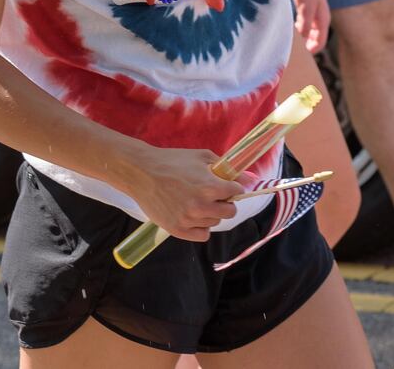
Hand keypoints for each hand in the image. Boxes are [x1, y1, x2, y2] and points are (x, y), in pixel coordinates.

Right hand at [119, 144, 243, 241]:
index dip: (231, 186)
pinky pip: (202, 235)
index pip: (236, 192)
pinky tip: (193, 215)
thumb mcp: (201, 156)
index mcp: (210, 186)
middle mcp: (202, 205)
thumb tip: (252, 178)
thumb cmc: (172, 161)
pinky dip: (201, 227)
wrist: (141, 172)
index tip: (224, 184)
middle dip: (225, 202)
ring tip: (196, 201)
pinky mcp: (178, 230)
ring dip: (211, 213)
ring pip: (215, 222)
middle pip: (230, 212)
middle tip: (212, 195)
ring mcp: (189, 219)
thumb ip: (227, 167)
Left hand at [285, 0, 330, 53]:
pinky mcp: (299, 7)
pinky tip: (280, 28)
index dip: (309, 52)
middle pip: (312, 40)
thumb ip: (305, 24)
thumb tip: (303, 41)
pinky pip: (297, 24)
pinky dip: (291, 29)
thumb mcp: (305, 6)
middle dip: (302, 47)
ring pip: (304, 32)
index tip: (295, 56)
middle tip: (287, 52)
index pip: (319, 44)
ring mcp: (309, 13)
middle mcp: (317, 18)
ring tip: (281, 42)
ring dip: (296, 38)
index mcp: (323, 20)